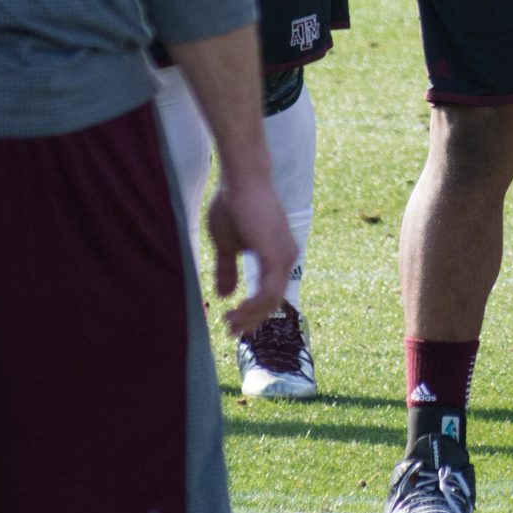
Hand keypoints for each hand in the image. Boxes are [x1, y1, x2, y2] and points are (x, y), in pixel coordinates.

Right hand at [203, 170, 295, 337]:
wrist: (241, 179)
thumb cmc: (233, 205)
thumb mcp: (227, 245)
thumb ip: (227, 269)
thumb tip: (225, 294)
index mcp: (277, 256)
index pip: (269, 294)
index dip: (253, 313)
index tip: (233, 326)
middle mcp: (287, 258)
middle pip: (272, 302)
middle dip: (251, 320)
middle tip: (231, 332)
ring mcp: (284, 257)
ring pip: (271, 300)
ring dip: (250, 316)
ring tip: (229, 324)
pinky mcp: (276, 256)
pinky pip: (268, 292)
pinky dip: (253, 306)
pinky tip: (237, 312)